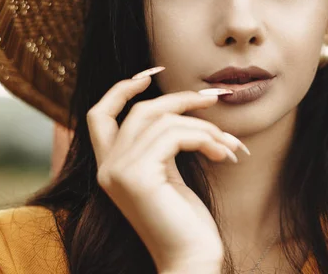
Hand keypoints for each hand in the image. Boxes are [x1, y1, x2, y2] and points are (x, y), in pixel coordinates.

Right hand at [86, 67, 248, 271]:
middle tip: (214, 99)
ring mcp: (118, 172)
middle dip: (180, 100)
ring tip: (229, 146)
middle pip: (140, 111)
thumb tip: (181, 105)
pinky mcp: (137, 177)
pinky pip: (176, 136)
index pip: (98, 115)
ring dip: (205, 127)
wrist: (189, 261)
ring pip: (164, 122)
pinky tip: (224, 156)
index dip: (121, 89)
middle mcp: (107, 168)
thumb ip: (162, 144)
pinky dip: (206, 139)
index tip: (153, 74)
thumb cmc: (184, 222)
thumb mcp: (168, 174)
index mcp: (110, 167)